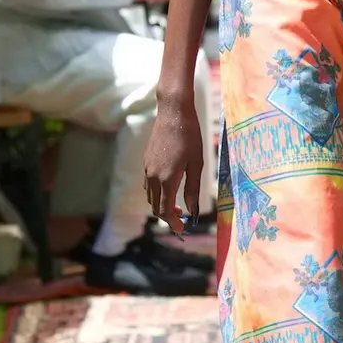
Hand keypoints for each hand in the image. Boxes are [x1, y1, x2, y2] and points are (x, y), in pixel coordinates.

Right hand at [144, 99, 204, 234]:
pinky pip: (148, 185)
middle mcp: (153, 177)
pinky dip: (156, 194)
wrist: (173, 113)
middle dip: (167, 217)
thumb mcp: (196, 164)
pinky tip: (168, 188)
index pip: (165, 211)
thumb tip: (193, 211)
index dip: (173, 223)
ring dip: (161, 205)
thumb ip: (193, 190)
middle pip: (155, 207)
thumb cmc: (190, 137)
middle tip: (182, 218)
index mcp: (167, 179)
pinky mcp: (146, 162)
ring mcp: (147, 169)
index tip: (181, 229)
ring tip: (177, 205)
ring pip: (150, 197)